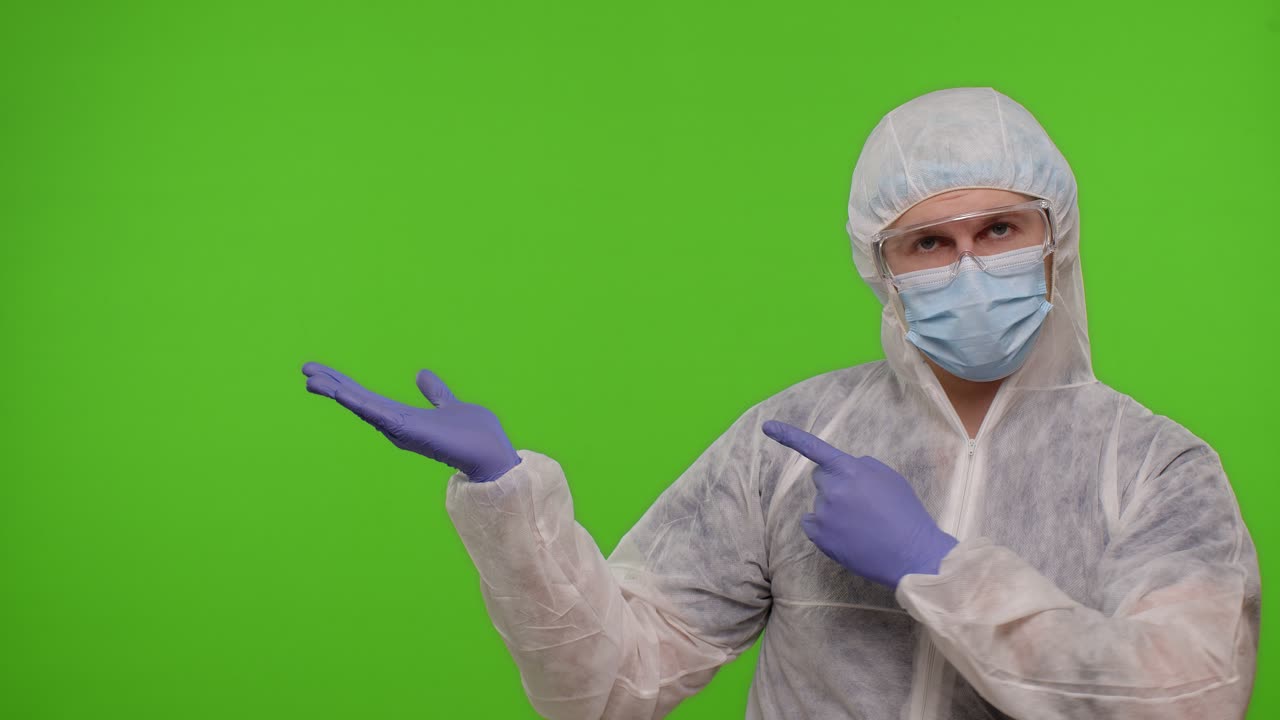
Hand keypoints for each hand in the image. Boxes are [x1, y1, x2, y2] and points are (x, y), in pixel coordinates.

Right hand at [301, 362, 522, 482]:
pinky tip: (341, 392)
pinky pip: (380, 415)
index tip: (320, 370)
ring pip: (362, 406)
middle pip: (358, 400)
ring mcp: (401, 429)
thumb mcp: (448, 405)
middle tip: (304, 369)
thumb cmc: (473, 434)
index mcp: (403, 417)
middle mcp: (397, 424)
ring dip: (337, 391)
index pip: (367, 397)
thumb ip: (435, 392)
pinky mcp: (409, 431)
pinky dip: (360, 404)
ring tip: (311, 378)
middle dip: (332, 384)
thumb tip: (421, 373)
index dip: (343, 383)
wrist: (490, 454)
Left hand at [761, 420, 957, 587]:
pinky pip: (811, 523)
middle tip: (860, 502)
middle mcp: (833, 488)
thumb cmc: (905, 513)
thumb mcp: (889, 477)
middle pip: (821, 478)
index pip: (814, 448)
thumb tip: (843, 468)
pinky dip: (823, 527)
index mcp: (851, 470)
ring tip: (861, 524)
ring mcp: (824, 513)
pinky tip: (846, 535)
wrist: (911, 553)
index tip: (766, 427)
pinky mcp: (819, 536)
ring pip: (820, 503)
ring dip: (833, 508)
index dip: (789, 436)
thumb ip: (861, 466)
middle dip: (834, 484)